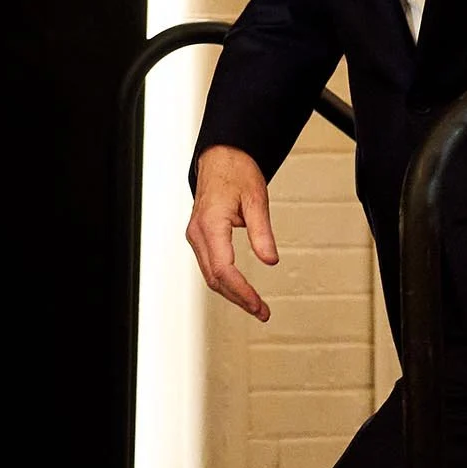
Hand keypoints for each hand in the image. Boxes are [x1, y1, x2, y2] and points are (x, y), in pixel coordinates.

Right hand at [185, 145, 279, 321]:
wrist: (221, 155)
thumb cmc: (236, 172)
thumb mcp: (256, 199)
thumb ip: (262, 232)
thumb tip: (270, 260)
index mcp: (210, 223)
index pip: (223, 268)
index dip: (241, 291)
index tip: (258, 305)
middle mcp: (198, 232)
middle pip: (214, 277)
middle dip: (238, 298)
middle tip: (262, 312)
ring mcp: (196, 234)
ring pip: (210, 274)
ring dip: (231, 292)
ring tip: (255, 305)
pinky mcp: (200, 235)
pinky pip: (209, 264)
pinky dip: (225, 280)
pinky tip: (240, 288)